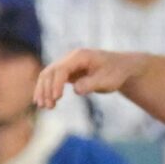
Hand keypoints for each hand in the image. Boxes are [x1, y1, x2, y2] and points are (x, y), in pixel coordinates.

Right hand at [33, 48, 151, 110]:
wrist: (121, 68)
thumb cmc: (115, 73)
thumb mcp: (107, 80)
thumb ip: (91, 84)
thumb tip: (76, 89)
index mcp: (80, 56)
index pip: (62, 69)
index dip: (56, 84)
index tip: (57, 98)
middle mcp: (71, 58)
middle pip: (50, 71)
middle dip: (46, 89)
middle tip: (49, 107)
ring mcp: (68, 64)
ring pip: (48, 75)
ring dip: (43, 90)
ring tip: (45, 107)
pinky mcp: (67, 72)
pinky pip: (51, 80)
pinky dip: (46, 90)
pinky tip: (43, 102)